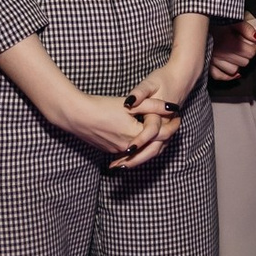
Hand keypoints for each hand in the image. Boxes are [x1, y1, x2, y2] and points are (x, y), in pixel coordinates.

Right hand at [49, 90, 170, 164]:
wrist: (76, 115)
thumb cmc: (102, 107)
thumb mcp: (131, 105)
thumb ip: (153, 106)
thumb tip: (174, 107)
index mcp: (135, 136)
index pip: (162, 135)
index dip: (172, 126)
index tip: (179, 117)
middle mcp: (128, 148)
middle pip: (153, 145)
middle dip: (165, 136)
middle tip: (174, 124)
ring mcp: (117, 150)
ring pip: (141, 149)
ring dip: (152, 141)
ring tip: (162, 129)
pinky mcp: (109, 150)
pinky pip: (129, 150)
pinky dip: (138, 144)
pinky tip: (142, 135)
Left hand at [112, 55, 201, 168]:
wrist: (181, 77)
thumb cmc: (164, 79)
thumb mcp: (149, 83)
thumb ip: (139, 93)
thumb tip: (128, 102)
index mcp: (161, 114)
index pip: (151, 132)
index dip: (139, 141)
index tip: (125, 151)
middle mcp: (166, 124)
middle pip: (154, 148)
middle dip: (136, 159)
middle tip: (117, 166)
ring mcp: (167, 129)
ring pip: (155, 150)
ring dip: (139, 160)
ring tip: (119, 166)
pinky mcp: (165, 130)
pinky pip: (155, 147)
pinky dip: (143, 154)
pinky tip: (129, 157)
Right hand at [209, 16, 255, 81]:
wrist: (197, 21)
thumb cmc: (215, 20)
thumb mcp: (233, 20)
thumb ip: (247, 29)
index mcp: (228, 42)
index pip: (251, 53)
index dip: (255, 47)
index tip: (253, 43)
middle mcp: (220, 53)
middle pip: (244, 62)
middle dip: (247, 55)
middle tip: (244, 47)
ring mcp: (212, 60)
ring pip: (233, 70)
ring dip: (237, 63)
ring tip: (235, 55)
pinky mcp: (206, 65)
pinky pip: (219, 76)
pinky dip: (227, 75)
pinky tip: (233, 71)